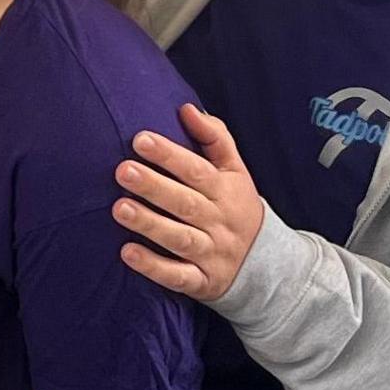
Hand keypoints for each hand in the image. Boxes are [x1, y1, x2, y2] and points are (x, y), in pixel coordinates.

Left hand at [115, 105, 265, 303]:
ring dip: (150, 224)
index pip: (197, 170)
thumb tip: (186, 107)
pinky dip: (154, 267)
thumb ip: (214, 137)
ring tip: (119, 208)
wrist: (269, 264)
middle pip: (185, 203)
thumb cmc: (237, 206)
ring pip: (180, 239)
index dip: (169, 154)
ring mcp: (211, 253)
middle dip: (154, 186)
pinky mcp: (203, 282)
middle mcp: (218, 221)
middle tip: (123, 171)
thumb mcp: (235, 171)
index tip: (140, 139)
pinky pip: (179, 276)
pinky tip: (127, 253)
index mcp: (225, 190)